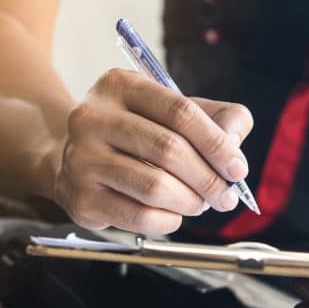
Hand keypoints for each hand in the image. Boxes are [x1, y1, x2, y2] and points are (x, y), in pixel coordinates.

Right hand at [49, 68, 253, 234]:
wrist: (71, 160)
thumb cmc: (132, 135)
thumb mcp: (170, 112)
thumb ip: (215, 117)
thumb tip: (235, 139)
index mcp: (119, 86)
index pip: (179, 112)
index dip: (216, 143)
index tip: (237, 168)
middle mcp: (93, 117)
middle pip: (167, 149)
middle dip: (207, 178)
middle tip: (225, 195)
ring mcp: (81, 159)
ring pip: (154, 187)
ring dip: (189, 202)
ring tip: (200, 204)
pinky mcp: (80, 197)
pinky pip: (138, 216)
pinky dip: (168, 221)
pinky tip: (173, 215)